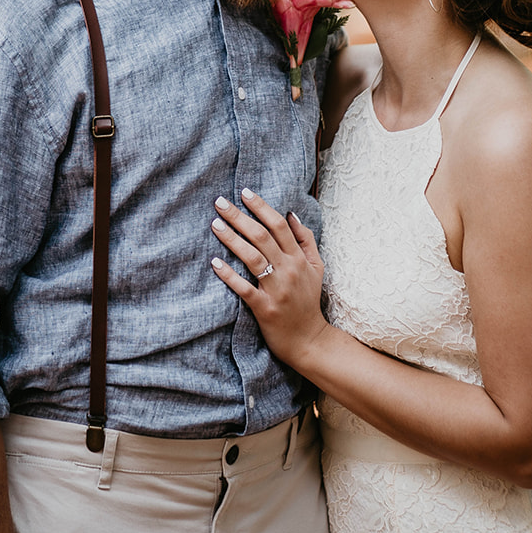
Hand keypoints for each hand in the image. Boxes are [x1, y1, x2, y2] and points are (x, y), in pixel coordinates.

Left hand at [210, 188, 329, 366]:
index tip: (244, 192)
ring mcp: (276, 289)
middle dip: (239, 216)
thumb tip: (290, 214)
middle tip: (219, 202)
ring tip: (215, 224)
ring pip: (252, 257)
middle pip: (261, 236)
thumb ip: (305, 240)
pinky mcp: (264, 308)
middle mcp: (289, 270)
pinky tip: (215, 262)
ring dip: (231, 238)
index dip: (261, 207)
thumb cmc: (308, 301)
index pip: (279, 225)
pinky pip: (244, 288)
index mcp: (299, 258)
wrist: (309, 340)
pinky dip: (229, 275)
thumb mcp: (316, 268)